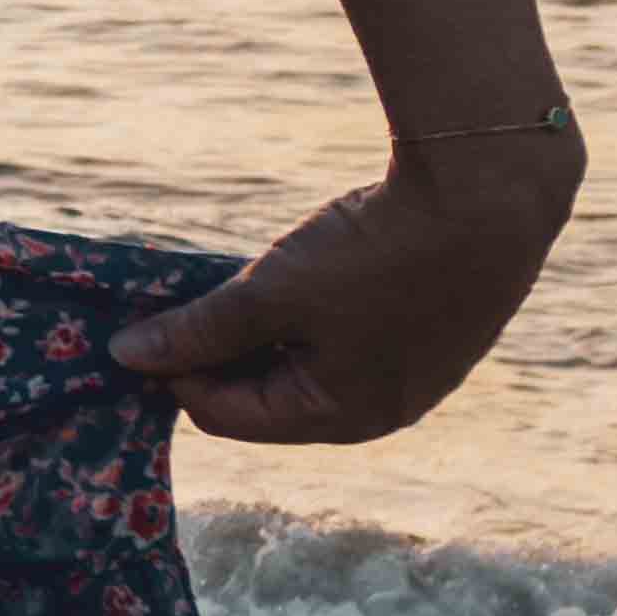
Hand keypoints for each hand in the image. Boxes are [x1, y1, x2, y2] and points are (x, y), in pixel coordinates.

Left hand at [112, 143, 575, 445]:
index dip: (175, 372)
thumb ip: (199, 329)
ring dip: (264, 330)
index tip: (148, 319)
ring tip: (246, 278)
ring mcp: (412, 375)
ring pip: (306, 364)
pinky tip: (303, 269)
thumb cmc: (376, 253)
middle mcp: (379, 411)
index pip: (225, 417)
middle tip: (187, 297)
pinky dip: (311, 315)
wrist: (491, 197)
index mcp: (339, 418)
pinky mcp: (430, 335)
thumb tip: (126, 357)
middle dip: (220, 351)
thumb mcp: (272, 291)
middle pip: (266, 396)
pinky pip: (347, 339)